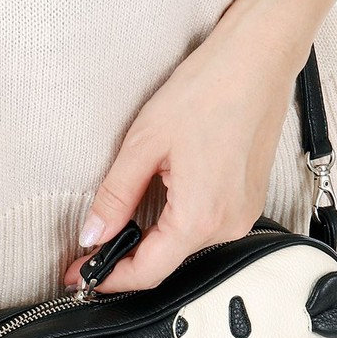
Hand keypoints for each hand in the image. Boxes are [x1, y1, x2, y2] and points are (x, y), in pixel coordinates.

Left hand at [63, 0, 311, 293]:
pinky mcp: (247, 200)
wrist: (257, 59)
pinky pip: (204, 226)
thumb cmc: (208, 90)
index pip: (147, 272)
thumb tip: (92, 233)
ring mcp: (242, 214)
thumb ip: (115, 197)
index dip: (108, 278)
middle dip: (126, 261)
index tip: (78, 275)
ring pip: (184, 245)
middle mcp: (227, 224)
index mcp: (200, 217)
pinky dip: (174, 224)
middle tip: (88, 253)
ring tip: (118, 226)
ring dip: (150, 242)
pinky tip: (156, 204)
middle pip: (166, 262)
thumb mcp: (143, 144)